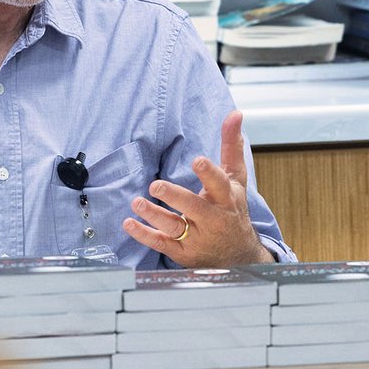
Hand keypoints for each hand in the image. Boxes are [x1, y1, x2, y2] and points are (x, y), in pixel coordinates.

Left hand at [122, 110, 273, 267]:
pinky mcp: (183, 252)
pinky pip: (162, 244)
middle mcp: (212, 219)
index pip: (219, 185)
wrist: (239, 255)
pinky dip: (144, 235)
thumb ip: (232, 146)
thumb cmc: (233, 209)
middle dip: (175, 197)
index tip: (198, 161)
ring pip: (175, 227)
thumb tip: (235, 114)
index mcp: (226, 199)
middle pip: (194, 207)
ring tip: (137, 203)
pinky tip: (129, 224)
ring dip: (154, 215)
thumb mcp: (236, 179)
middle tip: (156, 186)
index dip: (209, 173)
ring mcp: (197, 238)